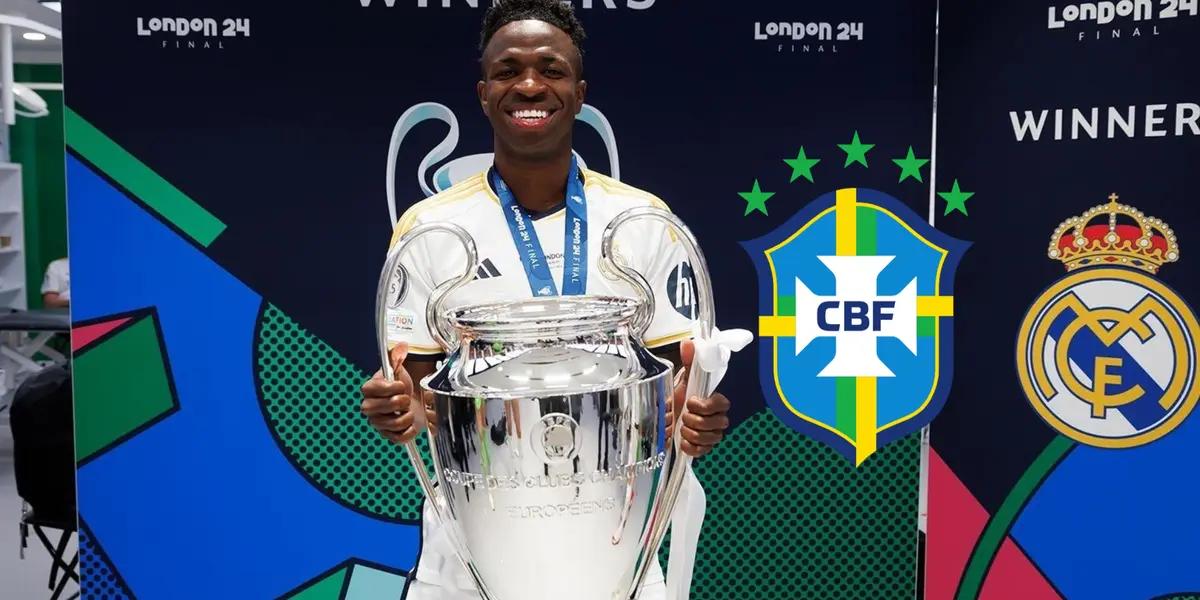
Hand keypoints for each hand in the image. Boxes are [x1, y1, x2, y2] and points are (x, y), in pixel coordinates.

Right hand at [360, 342, 424, 443]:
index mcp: (370, 389)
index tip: (401, 385)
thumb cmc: (403, 386)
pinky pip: (398, 438)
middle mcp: (370, 407)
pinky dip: (409, 430)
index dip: (390, 388)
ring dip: (407, 416)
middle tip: (406, 398)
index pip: (372, 389)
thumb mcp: (400, 370)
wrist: (413, 400)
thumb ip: (398, 357)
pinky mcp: (388, 435)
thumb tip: (401, 346)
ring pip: (392, 424)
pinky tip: (411, 422)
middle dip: (400, 401)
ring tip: (409, 410)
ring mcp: (378, 423)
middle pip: (381, 407)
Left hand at [665, 339, 730, 457]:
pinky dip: (690, 447)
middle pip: (717, 424)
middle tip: (683, 416)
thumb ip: (688, 361)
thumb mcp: (682, 379)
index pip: (723, 404)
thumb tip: (687, 343)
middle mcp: (718, 419)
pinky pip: (703, 452)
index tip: (691, 402)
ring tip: (681, 427)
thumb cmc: (679, 397)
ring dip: (691, 433)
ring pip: (710, 439)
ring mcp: (713, 434)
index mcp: (716, 401)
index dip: (706, 406)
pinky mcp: (705, 448)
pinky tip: (683, 441)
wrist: (668, 417)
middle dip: (695, 421)